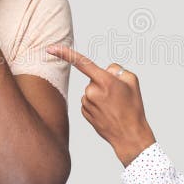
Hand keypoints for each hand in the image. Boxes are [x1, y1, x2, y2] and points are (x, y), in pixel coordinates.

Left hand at [46, 45, 155, 165]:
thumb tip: (105, 70)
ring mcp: (86, 103)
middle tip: (118, 96)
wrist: (130, 135)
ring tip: (114, 106)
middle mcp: (92, 91)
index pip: (82, 63)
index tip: (50, 48)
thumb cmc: (133, 108)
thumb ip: (117, 69)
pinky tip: (106, 113)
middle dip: (103, 82)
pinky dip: (96, 104)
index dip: (65, 53)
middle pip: (93, 78)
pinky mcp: (84, 112)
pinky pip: (88, 101)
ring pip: (90, 90)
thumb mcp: (132, 81)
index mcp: (105, 81)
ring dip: (100, 95)